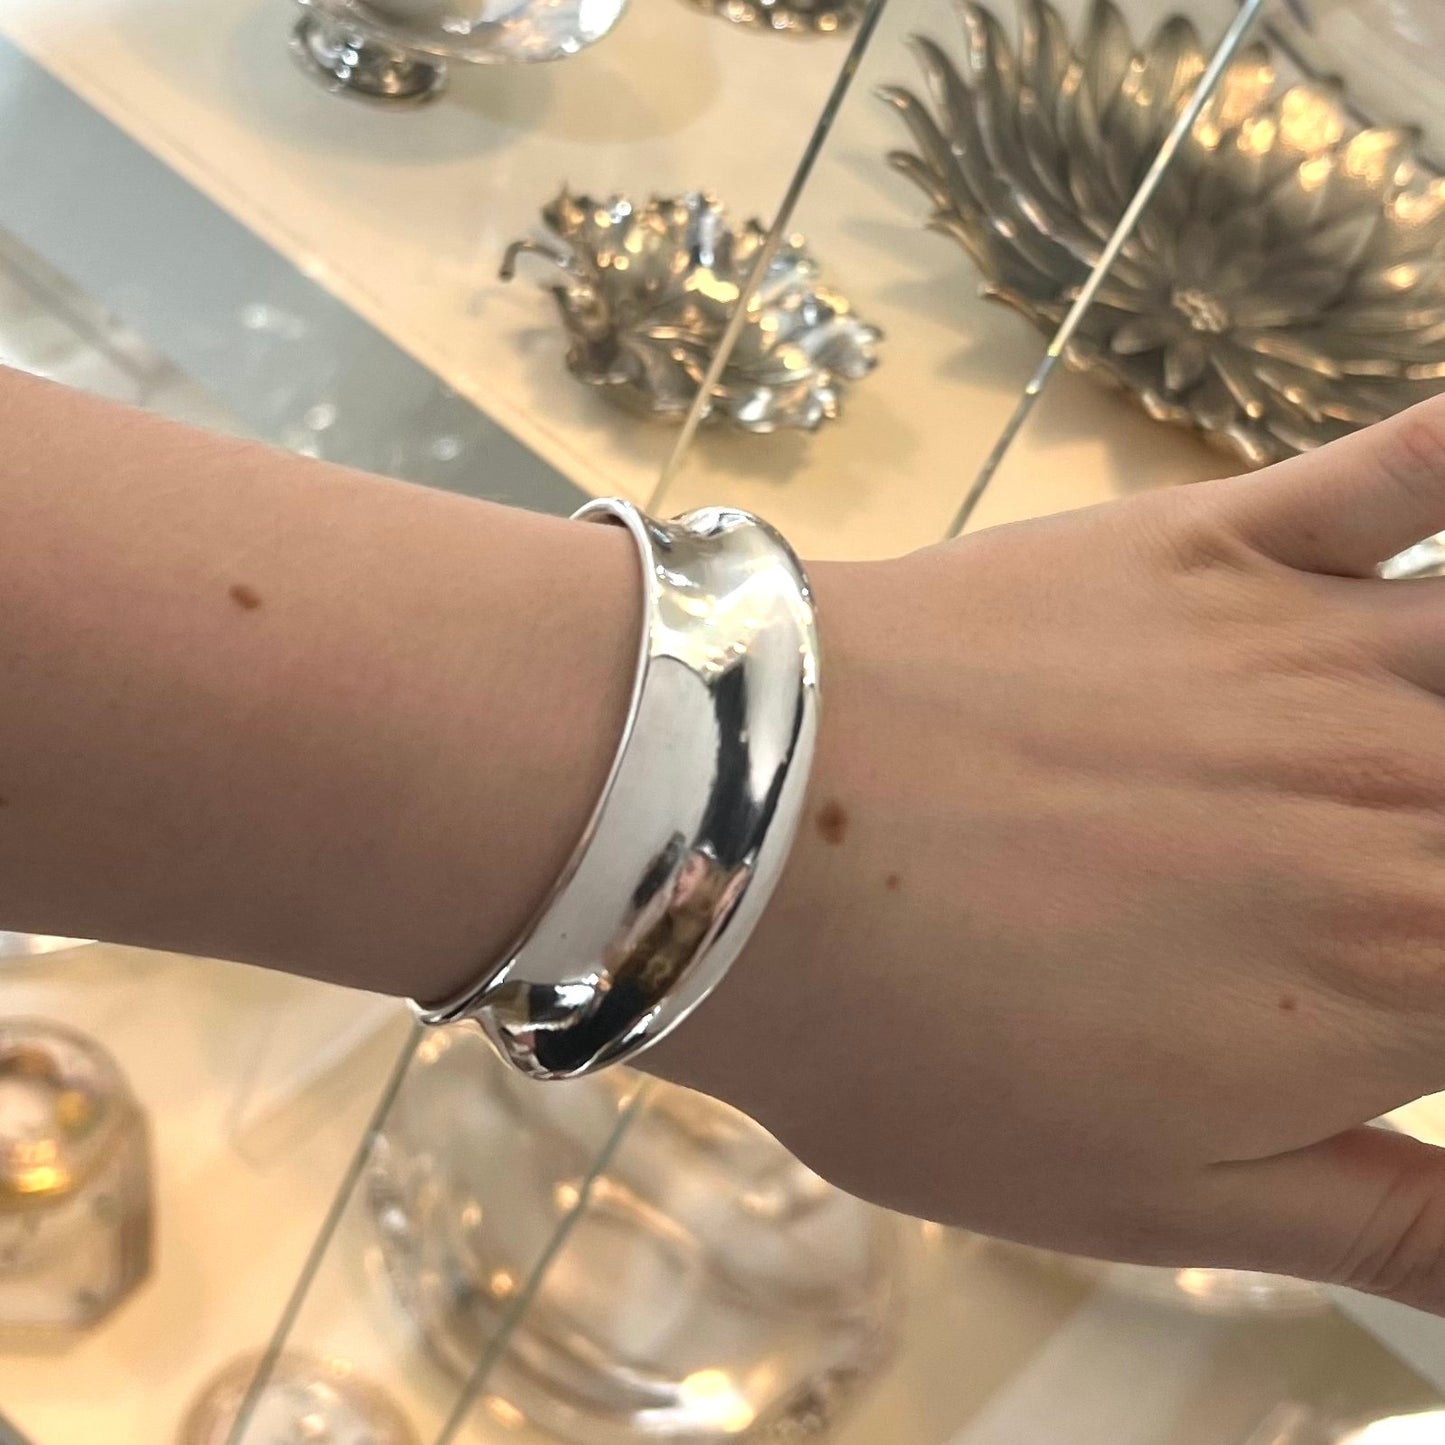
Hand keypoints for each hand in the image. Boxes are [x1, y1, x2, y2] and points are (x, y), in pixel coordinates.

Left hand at [650, 396, 1444, 1314]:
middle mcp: (1417, 790)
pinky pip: (1407, 469)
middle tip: (1393, 890)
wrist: (747, 845)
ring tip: (1419, 768)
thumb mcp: (1157, 1201)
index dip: (1443, 983)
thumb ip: (1390, 1233)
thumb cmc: (926, 1041)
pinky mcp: (1220, 543)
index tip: (1399, 998)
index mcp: (1412, 968)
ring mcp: (1323, 648)